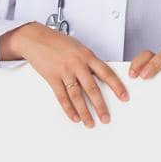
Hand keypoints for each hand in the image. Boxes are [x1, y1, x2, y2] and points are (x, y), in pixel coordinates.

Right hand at [3, 22, 128, 127]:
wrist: (36, 38)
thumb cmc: (59, 43)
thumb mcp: (80, 49)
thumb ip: (90, 63)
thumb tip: (101, 76)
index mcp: (88, 56)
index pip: (107, 73)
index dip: (117, 86)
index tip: (124, 97)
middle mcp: (78, 64)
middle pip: (92, 88)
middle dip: (100, 106)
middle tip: (106, 118)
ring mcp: (64, 71)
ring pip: (77, 95)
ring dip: (84, 111)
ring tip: (90, 122)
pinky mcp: (52, 77)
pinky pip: (61, 96)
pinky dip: (68, 108)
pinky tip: (74, 117)